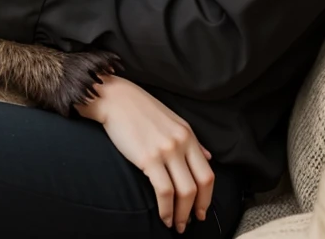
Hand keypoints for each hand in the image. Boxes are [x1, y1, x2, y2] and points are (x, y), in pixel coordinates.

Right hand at [77, 75, 213, 231]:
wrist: (116, 99)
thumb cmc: (141, 110)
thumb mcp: (173, 121)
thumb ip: (192, 141)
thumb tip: (209, 158)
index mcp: (188, 134)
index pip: (208, 173)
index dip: (207, 197)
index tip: (201, 210)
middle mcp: (181, 142)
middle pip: (200, 185)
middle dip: (197, 209)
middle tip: (189, 223)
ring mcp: (166, 150)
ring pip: (184, 191)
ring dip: (181, 215)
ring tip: (175, 225)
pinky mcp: (149, 158)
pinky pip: (164, 191)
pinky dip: (166, 209)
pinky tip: (163, 216)